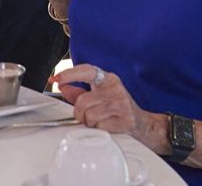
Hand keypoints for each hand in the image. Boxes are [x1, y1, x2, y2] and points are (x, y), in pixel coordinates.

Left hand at [51, 64, 167, 152]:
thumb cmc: (120, 109)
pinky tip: (109, 127)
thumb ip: (80, 92)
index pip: (87, 70)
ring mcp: (120, 103)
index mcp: (108, 79)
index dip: (70, 74)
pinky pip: (99, 127)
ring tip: (102, 121)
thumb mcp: (101, 96)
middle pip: (82, 101)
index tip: (56, 78)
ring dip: (91, 123)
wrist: (145, 125)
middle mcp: (114, 87)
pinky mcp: (124, 119)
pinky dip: (100, 130)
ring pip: (89, 116)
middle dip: (80, 113)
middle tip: (88, 116)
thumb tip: (63, 86)